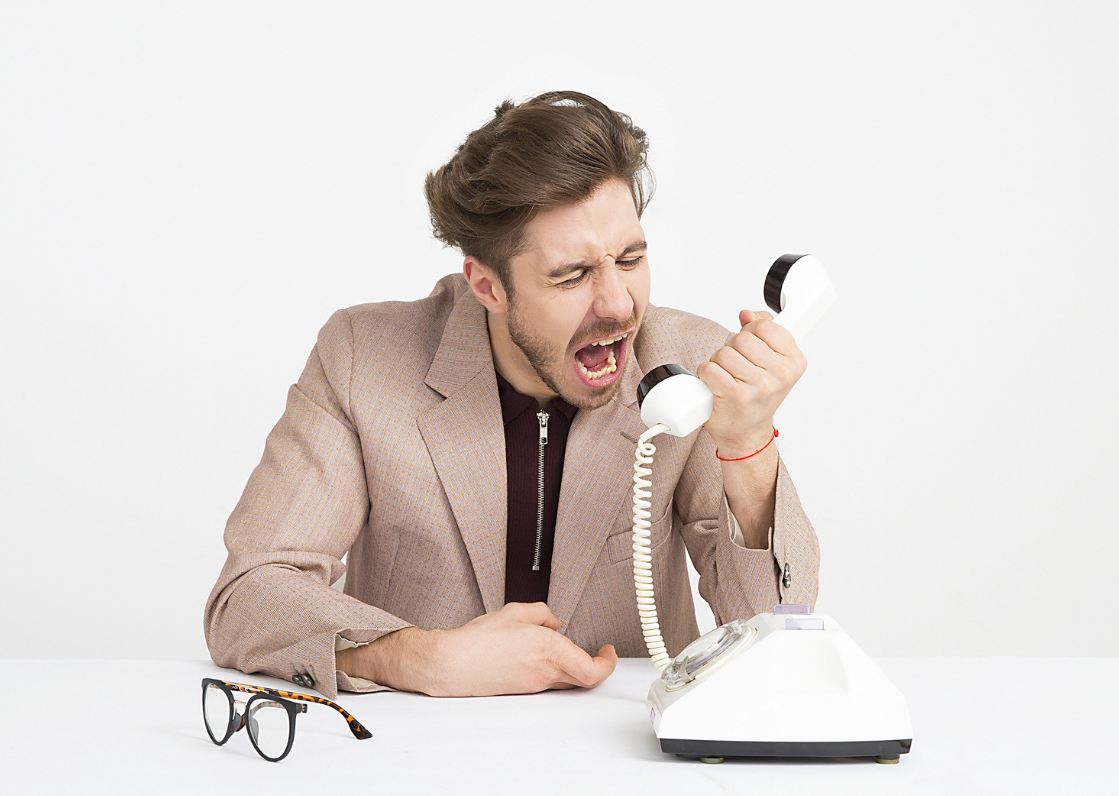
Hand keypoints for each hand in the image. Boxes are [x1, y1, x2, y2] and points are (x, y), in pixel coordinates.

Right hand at [339, 602, 616, 696]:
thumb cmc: (479, 640)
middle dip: (595, 664)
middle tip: (598, 652)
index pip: (593, 669)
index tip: (609, 650)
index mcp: (550, 650)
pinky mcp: (524, 689)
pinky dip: (555, 668)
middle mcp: (546, 672)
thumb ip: (543, 613)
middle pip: (585, 678)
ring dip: (574, 665)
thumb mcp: (516, 612)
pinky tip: (541, 654)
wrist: (453, 664)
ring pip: (568, 680)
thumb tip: (553, 621)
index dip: (608, 662)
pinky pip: (550, 680)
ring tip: (565, 647)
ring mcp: (535, 684)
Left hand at [696, 309, 806, 457]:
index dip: (750, 332)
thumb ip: (763, 331)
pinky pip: (710, 368)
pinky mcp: (736, 396)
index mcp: (794, 361)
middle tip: (737, 367)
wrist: (747, 433)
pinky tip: (716, 385)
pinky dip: (706, 375)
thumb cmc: (757, 397)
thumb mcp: (771, 362)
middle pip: (741, 338)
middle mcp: (781, 374)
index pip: (764, 325)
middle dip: (732, 349)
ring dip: (718, 363)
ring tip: (727, 378)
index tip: (752, 347)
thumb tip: (747, 314)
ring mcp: (759, 386)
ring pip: (723, 353)